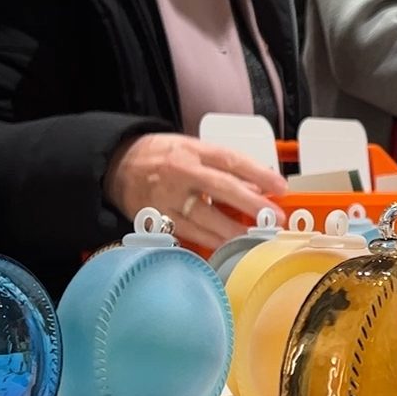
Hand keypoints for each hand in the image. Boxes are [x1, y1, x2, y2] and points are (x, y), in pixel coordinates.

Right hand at [105, 133, 286, 250]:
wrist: (116, 166)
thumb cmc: (160, 156)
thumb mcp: (191, 149)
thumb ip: (222, 166)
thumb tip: (257, 187)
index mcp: (191, 151)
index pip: (230, 160)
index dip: (258, 174)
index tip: (280, 187)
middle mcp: (180, 173)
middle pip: (221, 188)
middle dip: (252, 205)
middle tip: (274, 218)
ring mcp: (167, 198)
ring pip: (206, 218)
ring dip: (235, 231)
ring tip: (257, 238)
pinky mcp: (158, 220)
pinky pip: (189, 234)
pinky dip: (211, 241)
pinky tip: (229, 246)